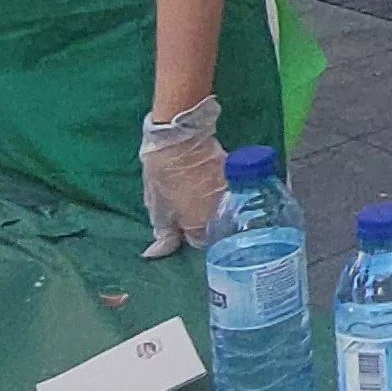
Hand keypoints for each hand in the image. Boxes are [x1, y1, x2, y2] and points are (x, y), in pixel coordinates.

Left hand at [136, 97, 228, 257]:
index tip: (181, 225)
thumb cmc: (163, 173)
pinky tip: (211, 185)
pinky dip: (222, 193)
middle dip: (206, 224)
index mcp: (200, 226)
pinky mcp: (236, 176)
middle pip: (218, 228)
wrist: (179, 135)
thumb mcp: (156, 206)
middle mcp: (221, 215)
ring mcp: (232, 195)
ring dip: (216, 209)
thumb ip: (163, 233)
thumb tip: (155, 255)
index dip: (189, 237)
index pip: (200, 244)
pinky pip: (231, 194)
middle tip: (190, 210)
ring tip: (200, 197)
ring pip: (227, 211)